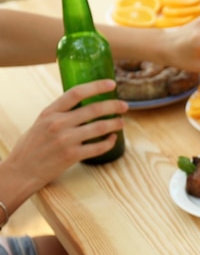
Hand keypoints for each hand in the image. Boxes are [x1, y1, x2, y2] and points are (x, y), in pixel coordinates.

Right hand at [4, 79, 127, 191]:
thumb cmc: (32, 145)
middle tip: (124, 106)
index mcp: (50, 112)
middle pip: (93, 109)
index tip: (112, 84)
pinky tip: (113, 139)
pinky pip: (98, 147)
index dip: (96, 86)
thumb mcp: (41, 122)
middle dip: (113, 106)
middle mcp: (58, 123)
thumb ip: (59, 113)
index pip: (76, 92)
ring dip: (114, 124)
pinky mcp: (72, 156)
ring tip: (121, 122)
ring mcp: (66, 140)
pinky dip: (109, 142)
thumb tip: (83, 103)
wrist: (22, 170)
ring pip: (99, 128)